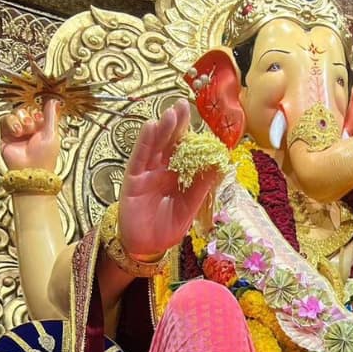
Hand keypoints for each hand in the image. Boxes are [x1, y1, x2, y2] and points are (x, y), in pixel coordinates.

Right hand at [0, 98, 61, 170]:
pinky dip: (12, 124)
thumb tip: (55, 101)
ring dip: (21, 121)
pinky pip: (6, 119)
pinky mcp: (7, 134)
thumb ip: (52, 116)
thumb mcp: (52, 134)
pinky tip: (17, 132)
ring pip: (16, 113)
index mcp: (45, 128)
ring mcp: (19, 131)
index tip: (40, 116)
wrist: (30, 170)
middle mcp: (32, 129)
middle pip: (27, 110)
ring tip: (24, 132)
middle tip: (33, 128)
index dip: (40, 112)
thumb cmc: (44, 157)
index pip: (40, 111)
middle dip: (30, 118)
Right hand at [118, 100, 222, 259]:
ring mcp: (147, 174)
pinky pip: (139, 158)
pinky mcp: (133, 180)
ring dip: (163, 129)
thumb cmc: (168, 227)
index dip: (192, 136)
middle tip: (183, 104)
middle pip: (170, 144)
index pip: (185, 152)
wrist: (147, 247)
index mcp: (178, 176)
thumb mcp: (190, 206)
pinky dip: (145, 142)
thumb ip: (202, 186)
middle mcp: (162, 171)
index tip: (202, 120)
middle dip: (177, 125)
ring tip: (171, 112)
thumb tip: (220, 165)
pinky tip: (151, 127)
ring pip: (155, 147)